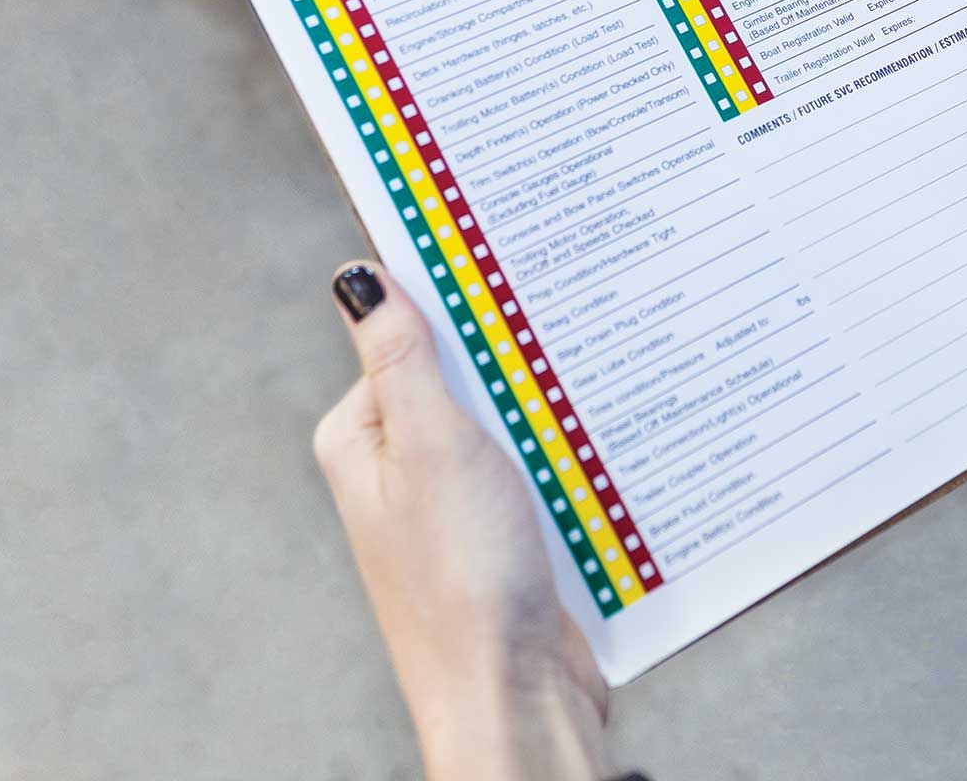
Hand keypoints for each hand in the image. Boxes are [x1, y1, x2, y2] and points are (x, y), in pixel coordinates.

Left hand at [314, 262, 611, 780]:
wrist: (515, 695)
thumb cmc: (461, 579)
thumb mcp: (432, 447)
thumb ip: (402, 358)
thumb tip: (358, 276)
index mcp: (365, 439)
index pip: (412, 335)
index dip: (466, 304)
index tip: (518, 271)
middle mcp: (406, 469)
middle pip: (471, 376)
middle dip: (521, 360)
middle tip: (573, 333)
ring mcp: (461, 504)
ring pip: (519, 420)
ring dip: (559, 411)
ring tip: (593, 400)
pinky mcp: (513, 535)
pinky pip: (550, 467)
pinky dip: (578, 455)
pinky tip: (609, 451)